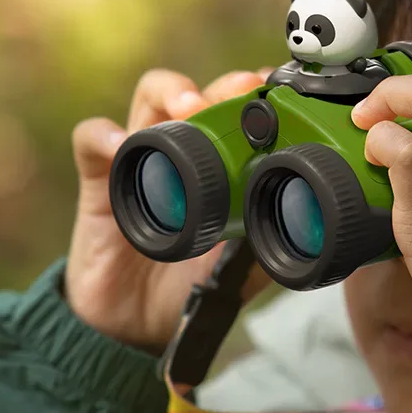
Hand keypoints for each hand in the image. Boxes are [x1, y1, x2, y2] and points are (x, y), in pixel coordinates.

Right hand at [66, 67, 273, 353]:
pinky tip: (122, 145)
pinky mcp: (99, 180)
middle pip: (201, 92)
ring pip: (149, 97)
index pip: (237, 111)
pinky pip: (91, 141)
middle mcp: (181, 149)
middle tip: (240, 92)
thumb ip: (276, 238)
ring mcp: (140, 158)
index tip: (277, 92)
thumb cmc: (193, 282)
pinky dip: (104, 136)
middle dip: (221, 86)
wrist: (139, 326)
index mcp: (220, 163)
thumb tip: (320, 226)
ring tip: (189, 107)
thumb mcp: (247, 262)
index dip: (257, 95)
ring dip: (171, 92)